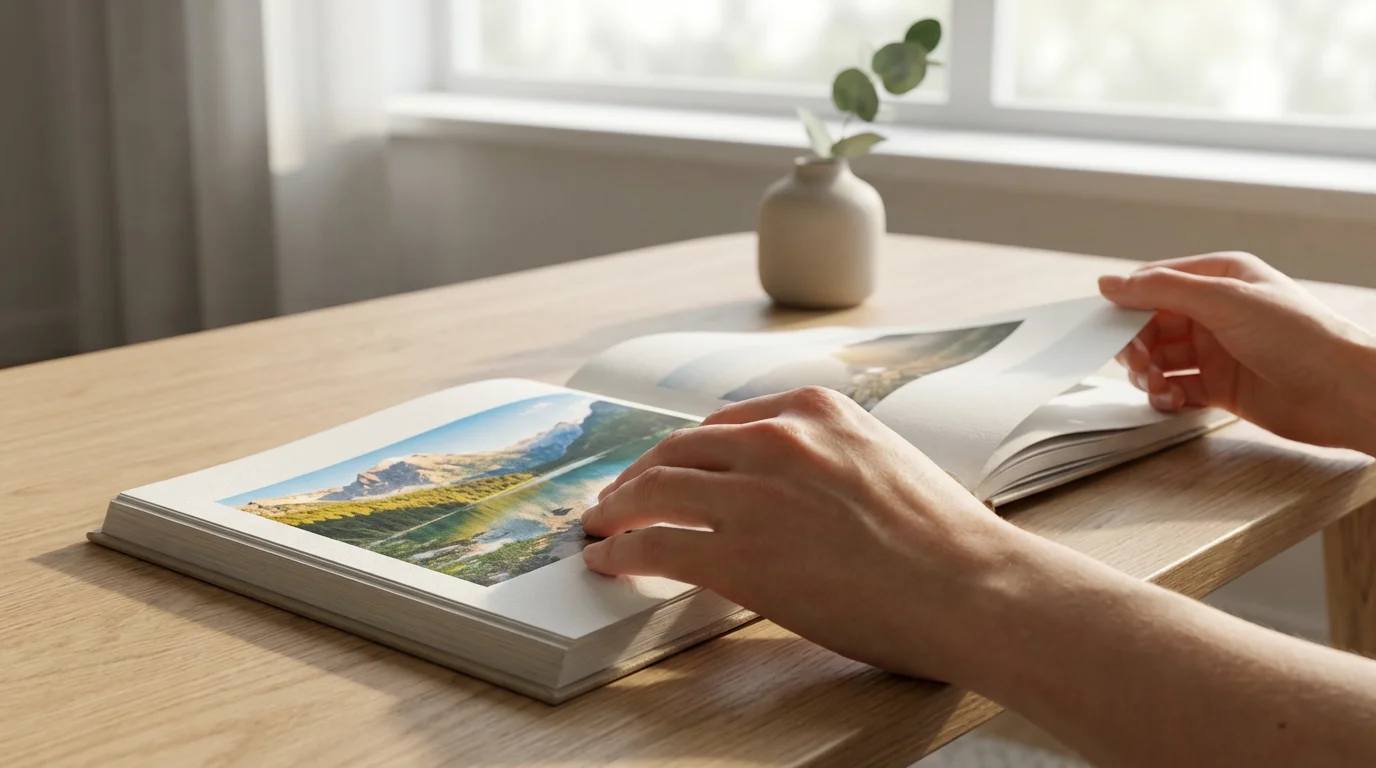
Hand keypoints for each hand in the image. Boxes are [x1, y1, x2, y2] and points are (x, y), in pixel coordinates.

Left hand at [579, 386, 1026, 685]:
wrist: (972, 587)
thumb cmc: (946, 540)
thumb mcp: (883, 461)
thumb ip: (828, 457)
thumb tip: (788, 488)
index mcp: (815, 409)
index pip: (723, 423)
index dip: (685, 452)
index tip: (667, 469)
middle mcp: (778, 437)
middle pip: (679, 448)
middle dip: (640, 476)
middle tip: (618, 498)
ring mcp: (754, 492)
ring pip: (655, 488)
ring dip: (617, 509)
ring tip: (600, 528)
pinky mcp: (737, 551)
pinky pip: (654, 544)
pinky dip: (620, 550)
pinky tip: (609, 560)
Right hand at [1099, 251, 1375, 453]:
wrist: (1345, 393)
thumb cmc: (1302, 338)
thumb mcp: (1224, 300)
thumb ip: (1162, 290)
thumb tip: (1109, 284)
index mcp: (1221, 277)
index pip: (1156, 283)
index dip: (1129, 305)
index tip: (1109, 326)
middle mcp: (1217, 312)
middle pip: (1152, 324)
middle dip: (1137, 344)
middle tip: (1138, 362)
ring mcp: (1219, 351)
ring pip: (1161, 359)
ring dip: (1148, 373)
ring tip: (1156, 384)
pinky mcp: (1223, 388)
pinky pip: (1177, 388)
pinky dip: (1165, 396)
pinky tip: (1171, 400)